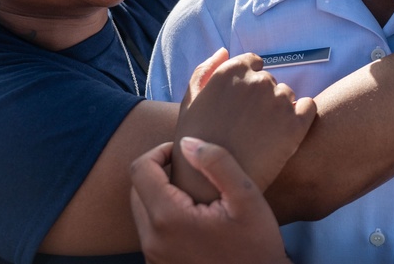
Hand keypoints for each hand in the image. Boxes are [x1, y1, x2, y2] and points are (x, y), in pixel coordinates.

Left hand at [130, 139, 292, 263]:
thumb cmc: (257, 246)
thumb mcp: (246, 198)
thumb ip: (216, 163)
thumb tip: (186, 143)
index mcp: (168, 219)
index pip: (140, 169)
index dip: (159, 151)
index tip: (182, 153)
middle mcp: (152, 240)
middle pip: (136, 190)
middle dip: (158, 172)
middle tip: (189, 170)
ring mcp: (153, 257)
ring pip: (141, 212)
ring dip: (160, 195)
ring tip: (193, 193)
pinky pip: (150, 233)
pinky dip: (164, 217)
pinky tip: (193, 217)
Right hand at [171, 51, 316, 203]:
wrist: (210, 187)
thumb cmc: (196, 144)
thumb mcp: (189, 102)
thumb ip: (204, 71)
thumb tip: (224, 51)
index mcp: (232, 71)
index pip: (253, 62)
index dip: (247, 85)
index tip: (241, 107)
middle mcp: (258, 81)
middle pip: (269, 81)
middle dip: (261, 99)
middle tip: (248, 126)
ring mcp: (279, 101)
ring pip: (288, 96)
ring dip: (280, 110)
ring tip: (262, 136)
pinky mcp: (297, 123)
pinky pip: (309, 108)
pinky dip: (302, 117)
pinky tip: (286, 136)